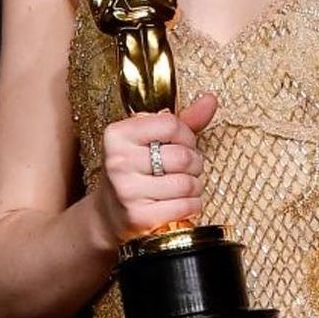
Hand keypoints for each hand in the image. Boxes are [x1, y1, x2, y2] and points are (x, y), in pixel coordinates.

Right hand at [96, 92, 217, 243]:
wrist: (108, 214)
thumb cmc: (136, 170)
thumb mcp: (151, 139)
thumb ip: (183, 120)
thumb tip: (210, 99)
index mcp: (118, 134)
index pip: (171, 124)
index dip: (186, 135)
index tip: (182, 143)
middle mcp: (118, 161)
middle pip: (182, 156)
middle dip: (194, 163)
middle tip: (185, 168)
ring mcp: (126, 191)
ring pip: (187, 183)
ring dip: (194, 186)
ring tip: (182, 185)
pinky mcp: (138, 217)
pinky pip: (185, 206)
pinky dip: (192, 205)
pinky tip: (179, 202)